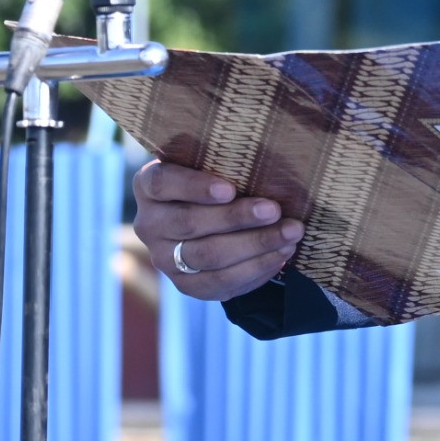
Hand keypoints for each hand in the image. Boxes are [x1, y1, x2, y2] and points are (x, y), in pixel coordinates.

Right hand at [133, 159, 304, 301]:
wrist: (211, 220)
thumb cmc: (218, 177)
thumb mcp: (212, 162)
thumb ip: (227, 159)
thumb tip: (274, 156)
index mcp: (148, 186)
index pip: (162, 183)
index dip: (194, 186)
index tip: (229, 188)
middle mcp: (149, 224)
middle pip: (190, 223)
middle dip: (237, 218)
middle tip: (275, 210)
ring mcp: (164, 258)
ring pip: (208, 257)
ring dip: (254, 245)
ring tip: (290, 233)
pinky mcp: (184, 284)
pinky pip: (219, 283)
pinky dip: (255, 270)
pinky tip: (281, 254)